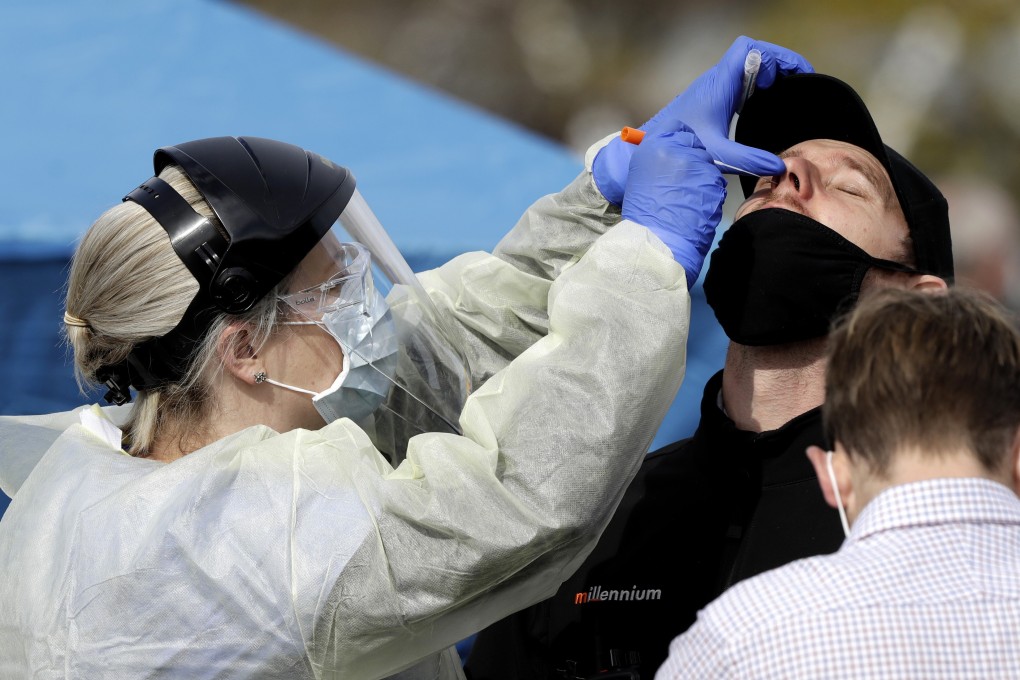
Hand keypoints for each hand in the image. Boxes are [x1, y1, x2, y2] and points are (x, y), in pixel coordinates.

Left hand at [593, 36, 812, 204]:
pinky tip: (764, 101)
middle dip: (777, 63)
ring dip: (767, 72)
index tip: (785, 78)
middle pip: (753, 53)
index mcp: (719, 84)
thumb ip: (748, 160)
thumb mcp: (718, 154)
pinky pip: (740, 78)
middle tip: (793, 84)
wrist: (654, 145)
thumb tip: (778, 166)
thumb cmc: (682, 146)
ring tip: (784, 90)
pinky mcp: (713, 96)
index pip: (747, 48)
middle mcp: (717, 80)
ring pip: (747, 64)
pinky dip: (756, 83)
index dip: (771, 56)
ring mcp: (715, 86)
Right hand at [622, 128, 725, 287]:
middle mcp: (677, 149)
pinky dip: (709, 191)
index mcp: (653, 146)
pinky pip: (715, 181)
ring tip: (688, 199)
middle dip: (693, 158)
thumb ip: (659, 160)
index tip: (680, 150)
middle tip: (683, 181)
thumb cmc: (644, 214)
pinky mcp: (714, 180)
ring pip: (708, 164)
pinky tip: (697, 205)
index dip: (681, 138)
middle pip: (696, 144)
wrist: (657, 240)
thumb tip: (673, 156)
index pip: (676, 126)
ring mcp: (698, 164)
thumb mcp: (641, 178)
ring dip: (702, 178)